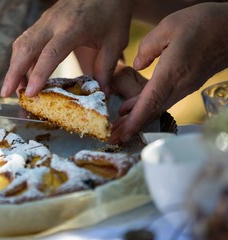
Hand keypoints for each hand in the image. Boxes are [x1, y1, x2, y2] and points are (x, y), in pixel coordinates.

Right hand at [1, 0, 133, 96]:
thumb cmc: (112, 11)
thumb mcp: (115, 41)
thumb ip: (106, 68)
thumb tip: (102, 93)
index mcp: (73, 28)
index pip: (50, 53)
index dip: (39, 74)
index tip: (31, 93)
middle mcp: (53, 23)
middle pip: (25, 48)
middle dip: (13, 73)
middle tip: (5, 94)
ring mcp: (45, 21)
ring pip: (21, 44)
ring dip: (14, 66)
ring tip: (14, 89)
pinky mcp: (43, 22)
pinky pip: (26, 40)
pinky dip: (21, 59)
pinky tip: (24, 74)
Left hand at [110, 2, 227, 142]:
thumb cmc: (204, 23)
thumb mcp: (169, 26)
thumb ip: (147, 47)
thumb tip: (137, 65)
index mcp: (172, 72)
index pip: (150, 102)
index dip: (134, 120)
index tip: (121, 133)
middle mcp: (180, 85)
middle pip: (152, 111)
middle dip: (132, 126)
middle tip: (113, 137)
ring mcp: (186, 86)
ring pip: (158, 107)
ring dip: (138, 118)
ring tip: (119, 126)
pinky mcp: (188, 84)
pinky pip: (164, 100)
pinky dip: (148, 107)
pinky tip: (134, 108)